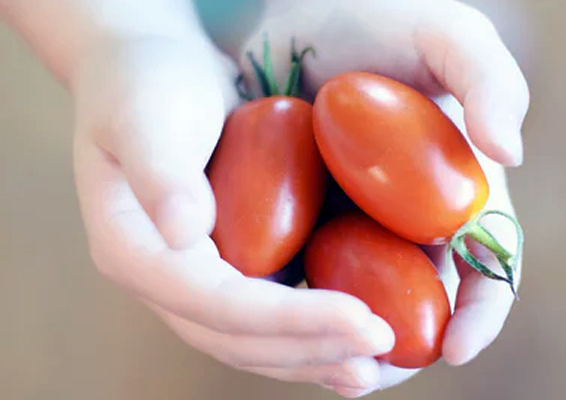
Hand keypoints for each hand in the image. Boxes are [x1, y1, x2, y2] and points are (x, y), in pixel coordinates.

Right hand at [69, 34, 396, 392]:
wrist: (151, 68)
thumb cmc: (147, 81)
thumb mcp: (146, 114)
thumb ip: (161, 171)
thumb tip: (185, 232)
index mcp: (133, 251)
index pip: (217, 305)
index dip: (290, 321)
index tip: (362, 319)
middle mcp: (163, 278)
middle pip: (237, 338)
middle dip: (312, 349)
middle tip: (380, 352)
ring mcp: (193, 277)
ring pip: (253, 340)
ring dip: (314, 356)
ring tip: (373, 368)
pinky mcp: (226, 264)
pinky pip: (267, 313)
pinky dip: (309, 333)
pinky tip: (351, 340)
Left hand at [237, 0, 528, 395]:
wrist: (281, 14)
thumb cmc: (366, 17)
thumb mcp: (440, 34)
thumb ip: (489, 77)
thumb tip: (510, 152)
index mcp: (457, 192)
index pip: (488, 266)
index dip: (483, 312)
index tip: (458, 346)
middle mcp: (408, 222)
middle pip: (422, 306)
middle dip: (403, 348)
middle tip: (375, 368)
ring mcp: (352, 230)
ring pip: (358, 310)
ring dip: (344, 346)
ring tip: (327, 363)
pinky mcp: (294, 230)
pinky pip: (298, 286)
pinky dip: (294, 313)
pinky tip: (274, 322)